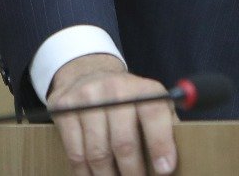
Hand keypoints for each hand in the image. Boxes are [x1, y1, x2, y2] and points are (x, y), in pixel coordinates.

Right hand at [47, 53, 177, 174]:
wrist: (88, 73)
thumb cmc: (127, 99)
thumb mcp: (150, 102)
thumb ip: (165, 124)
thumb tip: (173, 158)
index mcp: (143, 89)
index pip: (154, 115)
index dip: (160, 144)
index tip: (164, 170)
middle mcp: (115, 89)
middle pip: (123, 142)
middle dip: (132, 172)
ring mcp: (87, 98)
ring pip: (97, 153)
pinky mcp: (65, 109)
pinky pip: (75, 153)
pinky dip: (85, 173)